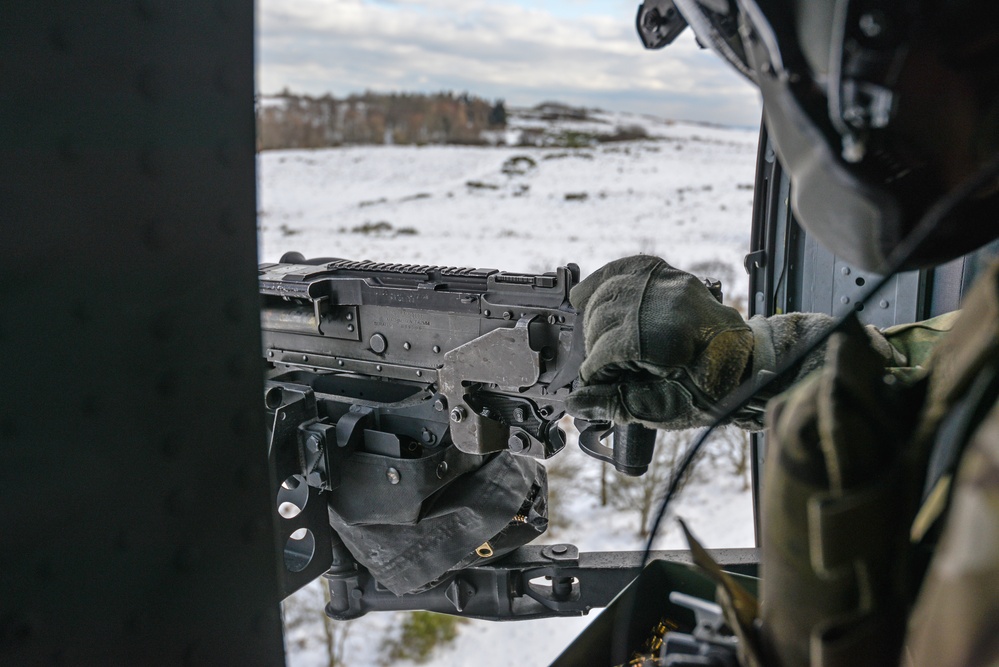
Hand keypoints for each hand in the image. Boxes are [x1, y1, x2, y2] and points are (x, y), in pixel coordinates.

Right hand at [567, 255, 753, 429]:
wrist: (746, 368)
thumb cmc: (712, 391)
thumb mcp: (664, 408)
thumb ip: (616, 404)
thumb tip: (578, 403)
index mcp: (665, 338)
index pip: (605, 349)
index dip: (593, 371)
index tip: (592, 384)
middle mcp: (665, 303)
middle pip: (602, 318)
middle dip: (592, 346)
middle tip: (597, 368)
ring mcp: (669, 284)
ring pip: (609, 292)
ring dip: (593, 318)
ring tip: (594, 342)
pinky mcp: (671, 276)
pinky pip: (628, 269)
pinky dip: (603, 279)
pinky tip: (586, 293)